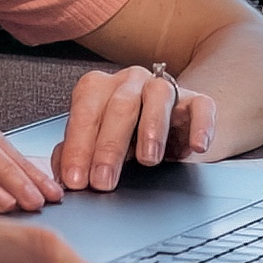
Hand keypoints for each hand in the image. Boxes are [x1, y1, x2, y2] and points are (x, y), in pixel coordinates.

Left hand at [52, 63, 217, 191]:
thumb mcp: (95, 145)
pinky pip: (202, 106)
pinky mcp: (196, 101)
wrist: (168, 127)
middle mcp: (130, 81)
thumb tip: (61, 175)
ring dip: (152, 128)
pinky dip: (200, 126)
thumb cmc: (123, 137)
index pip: (85, 111)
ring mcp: (164, 88)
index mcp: (98, 88)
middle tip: (103, 181)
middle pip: (119, 106)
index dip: (78, 147)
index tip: (76, 179)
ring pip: (158, 96)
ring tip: (147, 160)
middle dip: (109, 147)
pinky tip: (196, 147)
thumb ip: (74, 154)